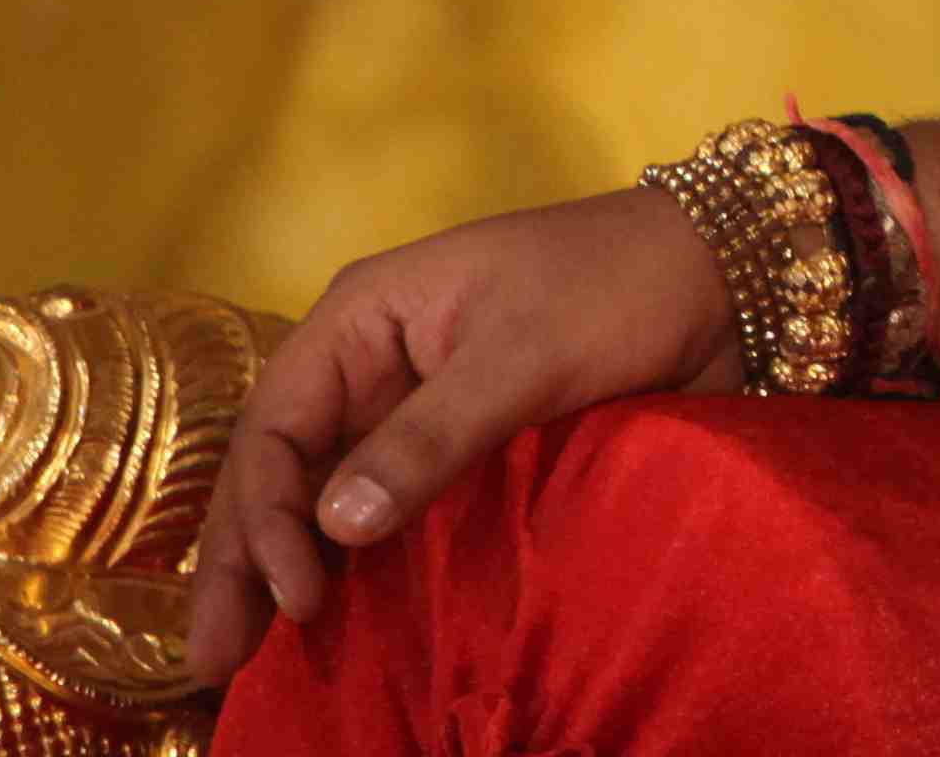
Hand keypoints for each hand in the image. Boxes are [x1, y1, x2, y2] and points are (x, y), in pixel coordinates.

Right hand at [181, 186, 736, 688]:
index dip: (266, 517)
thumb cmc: (618, 285)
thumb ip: (430, 437)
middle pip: (281, 472)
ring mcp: (411, 411)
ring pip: (326, 501)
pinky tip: (336, 623)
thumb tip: (333, 526)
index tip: (296, 597)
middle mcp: (370, 368)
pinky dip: (356, 565)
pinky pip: (389, 513)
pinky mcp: (462, 450)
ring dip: (289, 573)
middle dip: (243, 562)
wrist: (726, 277)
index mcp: (364, 319)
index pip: (276, 427)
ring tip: (249, 662)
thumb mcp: (523, 353)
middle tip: (213, 662)